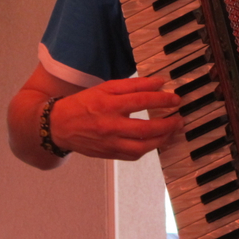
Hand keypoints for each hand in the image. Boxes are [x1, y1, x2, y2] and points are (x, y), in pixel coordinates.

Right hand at [48, 76, 182, 160]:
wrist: (58, 126)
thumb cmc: (83, 103)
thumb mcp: (106, 87)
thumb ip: (133, 85)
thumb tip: (159, 83)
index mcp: (108, 104)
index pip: (141, 101)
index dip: (162, 100)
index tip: (176, 99)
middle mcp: (110, 126)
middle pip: (146, 128)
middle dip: (168, 124)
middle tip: (180, 118)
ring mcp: (110, 143)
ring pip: (142, 147)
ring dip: (162, 140)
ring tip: (173, 131)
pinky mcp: (109, 154)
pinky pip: (134, 155)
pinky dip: (148, 149)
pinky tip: (157, 141)